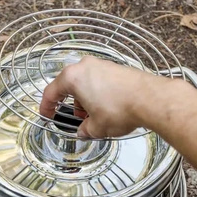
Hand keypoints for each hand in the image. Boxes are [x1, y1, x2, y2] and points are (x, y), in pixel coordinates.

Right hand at [40, 56, 185, 138]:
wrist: (149, 99)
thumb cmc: (120, 108)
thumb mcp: (96, 127)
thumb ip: (85, 130)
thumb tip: (83, 131)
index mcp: (73, 78)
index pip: (51, 92)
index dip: (47, 107)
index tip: (47, 115)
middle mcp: (85, 67)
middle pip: (69, 86)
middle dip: (70, 104)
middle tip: (75, 117)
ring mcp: (102, 65)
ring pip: (85, 83)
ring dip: (85, 99)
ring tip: (92, 116)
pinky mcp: (116, 68)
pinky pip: (99, 81)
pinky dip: (97, 94)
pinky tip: (105, 108)